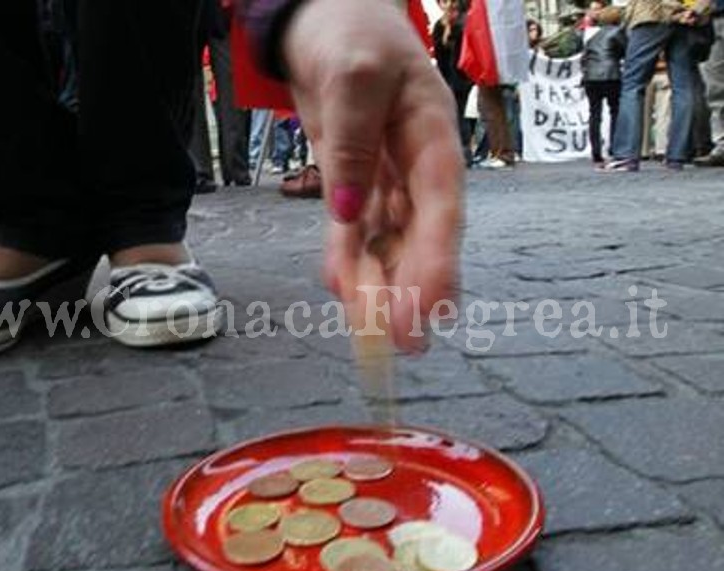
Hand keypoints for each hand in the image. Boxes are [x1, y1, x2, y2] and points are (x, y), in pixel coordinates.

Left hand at [282, 0, 462, 352]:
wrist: (323, 20)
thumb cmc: (351, 32)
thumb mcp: (354, 74)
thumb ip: (352, 145)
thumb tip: (351, 216)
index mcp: (433, 136)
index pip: (443, 208)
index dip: (440, 261)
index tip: (435, 307)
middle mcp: (415, 165)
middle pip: (419, 237)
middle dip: (412, 290)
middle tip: (404, 341)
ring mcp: (385, 177)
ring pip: (389, 242)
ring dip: (381, 287)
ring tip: (373, 334)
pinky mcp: (354, 182)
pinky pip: (354, 231)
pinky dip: (349, 261)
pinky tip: (344, 292)